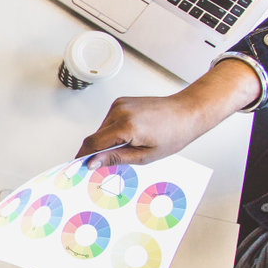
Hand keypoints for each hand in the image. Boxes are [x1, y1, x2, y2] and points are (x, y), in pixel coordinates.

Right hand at [76, 95, 206, 169]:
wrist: (188, 112)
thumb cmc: (174, 134)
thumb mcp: (145, 155)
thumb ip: (116, 158)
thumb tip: (93, 162)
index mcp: (126, 126)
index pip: (93, 143)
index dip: (84, 156)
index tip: (79, 166)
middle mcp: (119, 111)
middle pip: (96, 136)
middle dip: (98, 150)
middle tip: (110, 161)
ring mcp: (119, 104)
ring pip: (102, 129)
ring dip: (107, 140)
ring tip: (130, 144)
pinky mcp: (121, 101)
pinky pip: (109, 121)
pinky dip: (113, 130)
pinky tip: (131, 133)